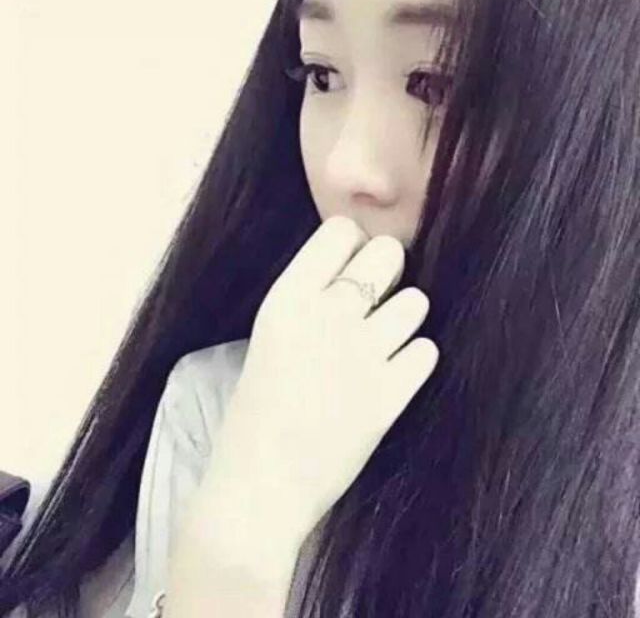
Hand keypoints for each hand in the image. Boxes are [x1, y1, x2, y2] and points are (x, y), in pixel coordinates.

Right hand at [206, 215, 438, 541]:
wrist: (260, 487)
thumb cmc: (256, 415)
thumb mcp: (270, 341)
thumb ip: (309, 304)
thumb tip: (356, 278)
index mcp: (286, 301)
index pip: (340, 232)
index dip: (353, 244)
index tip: (353, 265)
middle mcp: (326, 317)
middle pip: (387, 254)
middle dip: (388, 271)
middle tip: (378, 298)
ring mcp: (362, 354)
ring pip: (416, 302)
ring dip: (404, 318)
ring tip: (384, 344)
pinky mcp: (390, 394)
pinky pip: (427, 351)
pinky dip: (415, 361)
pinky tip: (393, 377)